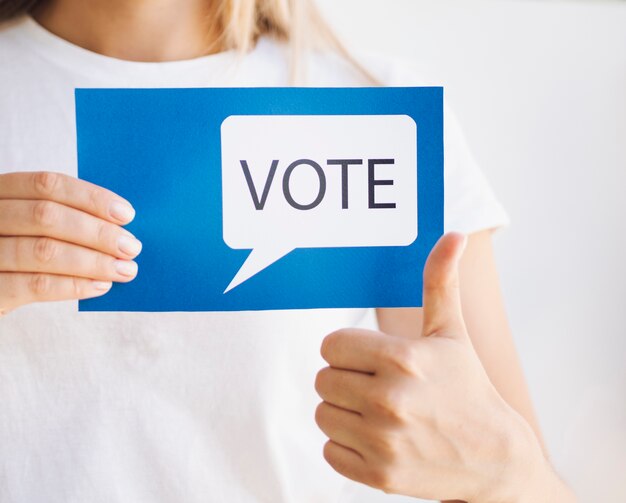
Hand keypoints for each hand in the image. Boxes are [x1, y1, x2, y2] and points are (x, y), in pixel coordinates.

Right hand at [0, 171, 141, 315]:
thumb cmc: (17, 254)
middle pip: (46, 217)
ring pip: (43, 251)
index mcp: (0, 193)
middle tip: (131, 247)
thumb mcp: (29, 227)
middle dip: (97, 232)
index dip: (90, 198)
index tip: (126, 214)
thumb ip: (66, 218)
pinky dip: (73, 285)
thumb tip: (120, 225)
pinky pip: (35, 285)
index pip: (47, 185)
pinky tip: (100, 285)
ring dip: (93, 261)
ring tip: (124, 270)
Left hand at [315, 233, 551, 501]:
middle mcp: (389, 400)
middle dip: (344, 378)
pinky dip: (347, 444)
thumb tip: (453, 234)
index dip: (347, 350)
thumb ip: (441, 282)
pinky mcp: (379, 475)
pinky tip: (378, 437)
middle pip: (322, 379)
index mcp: (402, 358)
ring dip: (343, 411)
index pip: (330, 345)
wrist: (495, 457)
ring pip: (323, 414)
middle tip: (375, 384)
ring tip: (377, 411)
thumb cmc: (468, 386)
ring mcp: (383, 441)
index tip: (370, 357)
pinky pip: (330, 450)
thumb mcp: (453, 333)